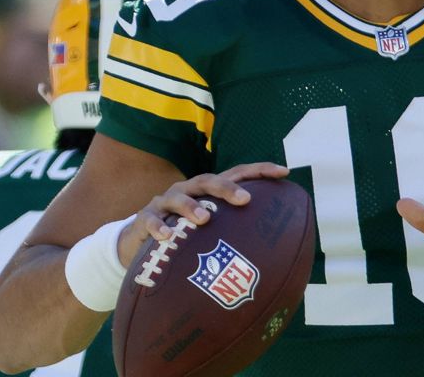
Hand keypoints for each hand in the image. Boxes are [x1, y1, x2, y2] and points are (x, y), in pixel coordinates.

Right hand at [116, 162, 288, 265]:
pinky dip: (159, 227)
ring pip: (178, 198)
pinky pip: (151, 221)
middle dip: (226, 187)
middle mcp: (187, 190)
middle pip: (208, 181)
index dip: (259, 170)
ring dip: (191, 206)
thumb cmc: (185, 235)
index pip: (236, 174)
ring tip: (205, 219)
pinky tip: (167, 236)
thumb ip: (235, 232)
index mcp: (207, 190)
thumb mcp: (210, 230)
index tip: (284, 172)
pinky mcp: (145, 219)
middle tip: (244, 200)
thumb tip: (274, 251)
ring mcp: (165, 203)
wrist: (139, 243)